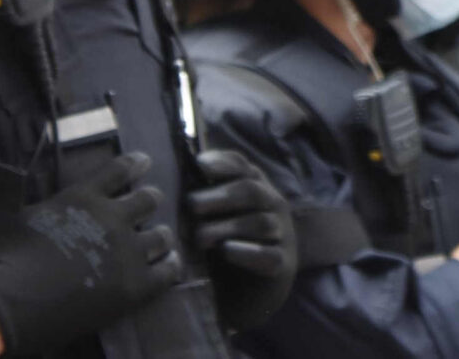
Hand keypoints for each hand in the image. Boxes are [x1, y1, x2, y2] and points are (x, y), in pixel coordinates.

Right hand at [0, 151, 182, 353]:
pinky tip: (168, 267)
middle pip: (148, 200)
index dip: (135, 163)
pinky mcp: (135, 286)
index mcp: (83, 197)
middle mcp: (112, 218)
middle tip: (149, 205)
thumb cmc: (2, 258)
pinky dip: (169, 268)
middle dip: (149, 201)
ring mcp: (126, 252)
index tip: (144, 161)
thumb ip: (5, 184)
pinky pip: (166, 272)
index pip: (120, 169)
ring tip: (158, 241)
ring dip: (159, 237)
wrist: (9, 304)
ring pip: (161, 235)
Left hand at [186, 149, 296, 331]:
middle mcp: (273, 207)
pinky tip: (226, 251)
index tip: (199, 164)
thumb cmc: (226, 247)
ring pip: (261, 223)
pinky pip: (269, 255)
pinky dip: (247, 252)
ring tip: (200, 238)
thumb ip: (203, 200)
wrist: (247, 294)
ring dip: (228, 227)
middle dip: (220, 196)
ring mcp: (282, 235)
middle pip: (251, 191)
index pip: (243, 167)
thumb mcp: (214, 220)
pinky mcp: (282, 265)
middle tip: (192, 206)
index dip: (223, 163)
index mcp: (256, 188)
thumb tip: (176, 178)